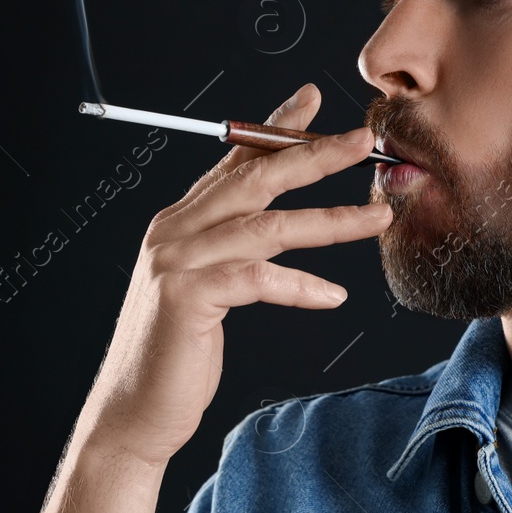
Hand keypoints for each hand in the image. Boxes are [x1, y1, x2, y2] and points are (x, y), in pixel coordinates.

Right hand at [81, 83, 390, 463]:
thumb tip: (277, 222)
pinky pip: (258, 279)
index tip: (313, 102)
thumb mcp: (208, 286)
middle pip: (254, 178)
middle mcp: (175, 230)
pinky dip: (301, 285)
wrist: (135, 411)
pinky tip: (333, 296)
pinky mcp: (187, 298)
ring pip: (267, 226)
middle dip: (312, 154)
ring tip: (376, 217)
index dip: (274, 127)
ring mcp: (178, 262)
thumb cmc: (178, 350)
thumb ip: (234, 248)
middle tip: (361, 140)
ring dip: (329, 219)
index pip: (234, 160)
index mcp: (180, 220)